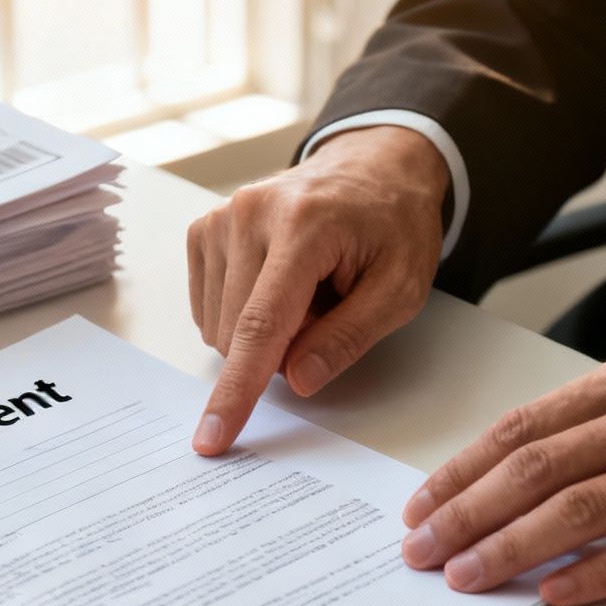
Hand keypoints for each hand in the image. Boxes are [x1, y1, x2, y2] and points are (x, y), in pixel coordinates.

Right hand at [187, 125, 447, 454]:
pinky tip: (279, 285)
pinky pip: (209, 308)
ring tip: (307, 291)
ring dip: (263, 330)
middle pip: (237, 332)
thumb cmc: (392, 226)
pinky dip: (243, 314)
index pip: (260, 325)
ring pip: (218, 326)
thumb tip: (298, 380)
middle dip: (281, 347)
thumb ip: (349, 337)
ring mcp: (220, 218)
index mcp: (304, 227)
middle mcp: (249, 214)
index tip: (212, 437)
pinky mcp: (204, 229)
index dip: (237, 389)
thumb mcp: (400, 289)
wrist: (373, 168)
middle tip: (329, 309)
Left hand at [400, 350, 605, 605]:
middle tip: (422, 551)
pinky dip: (594, 574)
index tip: (422, 505)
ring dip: (510, 548)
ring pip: (578, 509)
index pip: (524, 427)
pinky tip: (555, 594)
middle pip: (535, 467)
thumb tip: (522, 471)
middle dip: (465, 513)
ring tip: (467, 578)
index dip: (462, 470)